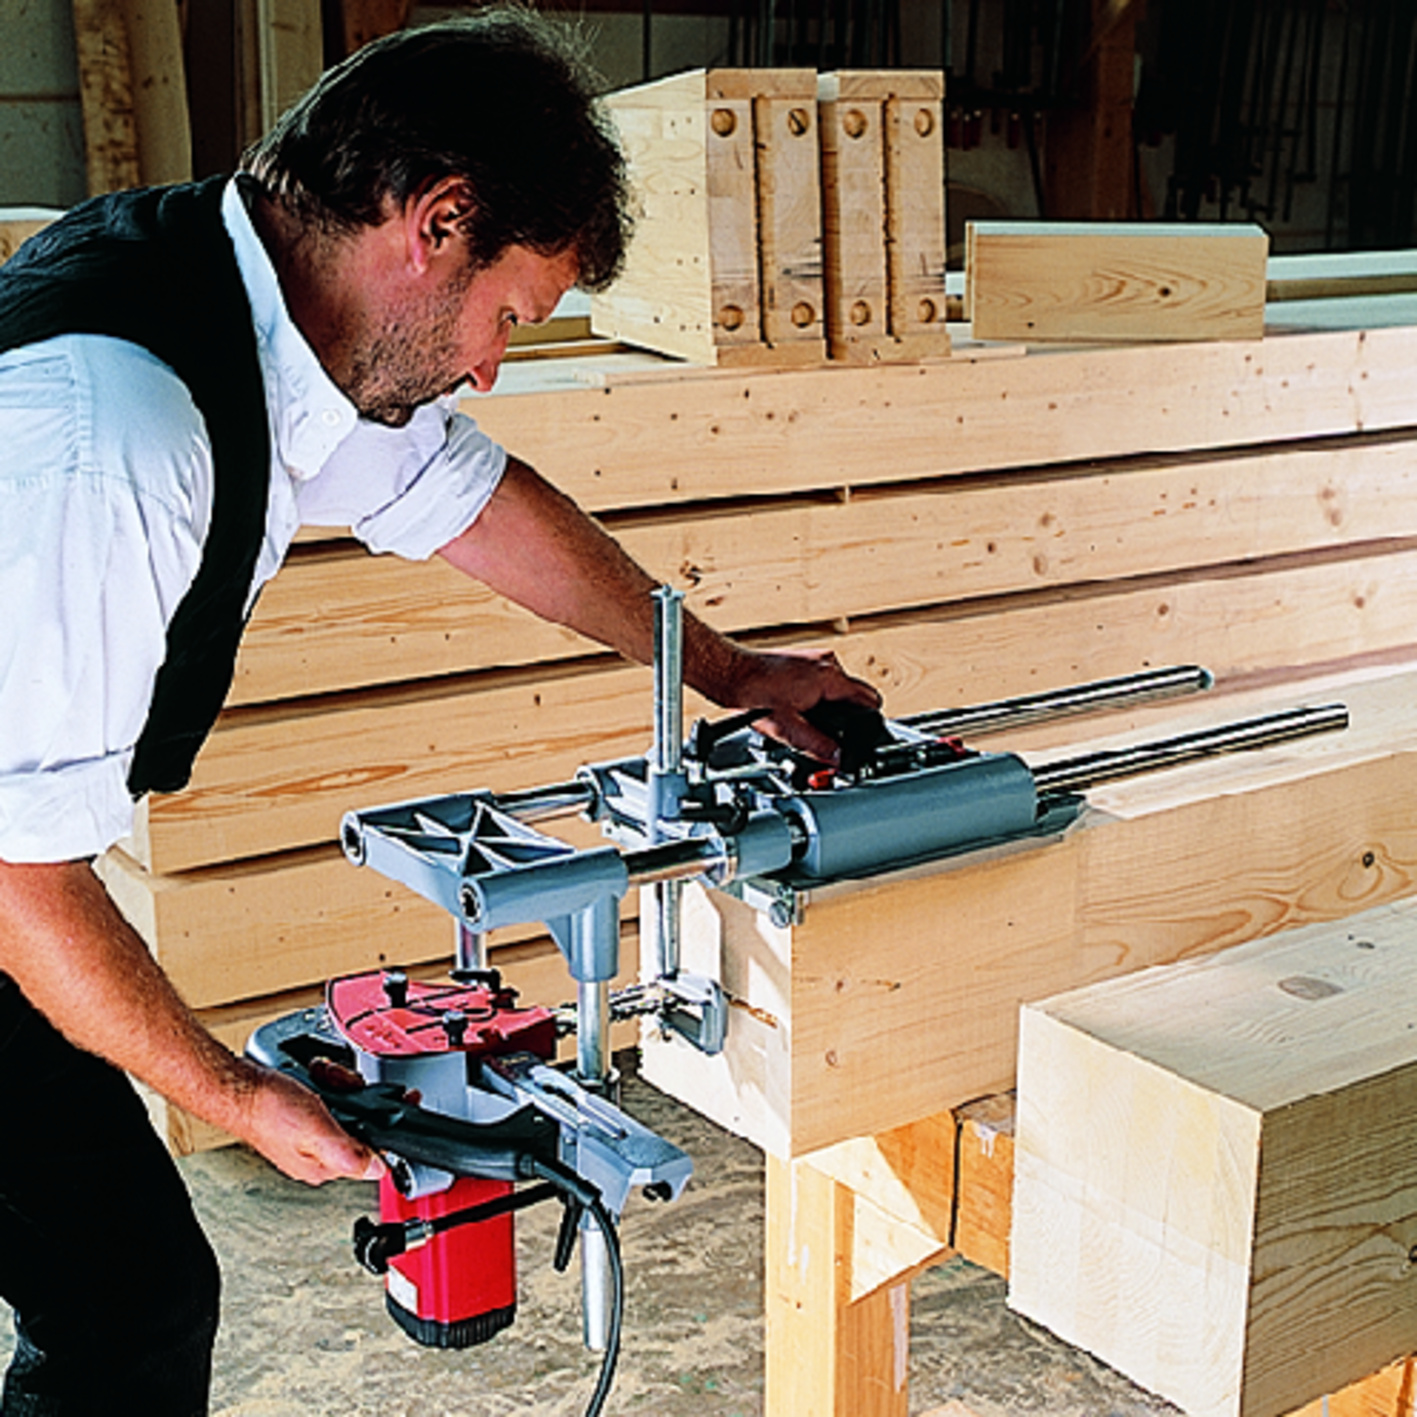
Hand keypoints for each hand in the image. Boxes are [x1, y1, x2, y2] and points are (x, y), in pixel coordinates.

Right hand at [231, 1063, 384, 1185]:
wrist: (236, 1085)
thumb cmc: (267, 1109)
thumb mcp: (317, 1133)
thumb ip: (350, 1154)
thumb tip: (378, 1170)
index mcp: (323, 1167)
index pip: (371, 1152)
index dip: (383, 1125)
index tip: (391, 1102)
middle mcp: (317, 1153)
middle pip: (361, 1122)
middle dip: (357, 1097)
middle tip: (340, 1086)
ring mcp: (310, 1132)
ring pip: (348, 1103)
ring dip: (340, 1084)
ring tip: (324, 1078)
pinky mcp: (304, 1111)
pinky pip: (331, 1093)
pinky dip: (327, 1080)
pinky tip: (316, 1075)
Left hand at [720, 646, 881, 763]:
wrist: (730, 673)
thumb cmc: (752, 695)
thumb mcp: (788, 729)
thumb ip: (817, 746)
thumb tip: (837, 759)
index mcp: (829, 677)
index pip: (869, 700)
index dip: (867, 723)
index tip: (860, 737)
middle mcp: (827, 663)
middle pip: (854, 696)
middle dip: (846, 718)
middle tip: (830, 734)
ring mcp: (815, 658)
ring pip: (838, 689)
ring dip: (829, 707)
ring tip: (808, 719)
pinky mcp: (803, 660)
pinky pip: (822, 681)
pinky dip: (817, 696)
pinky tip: (799, 707)